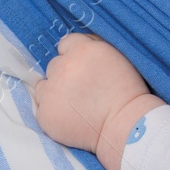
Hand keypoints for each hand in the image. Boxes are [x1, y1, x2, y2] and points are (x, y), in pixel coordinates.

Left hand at [31, 33, 152, 157]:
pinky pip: (42, 108)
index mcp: (81, 50)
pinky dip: (53, 113)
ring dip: (55, 93)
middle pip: (54, 65)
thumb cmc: (127, 93)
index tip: (83, 69)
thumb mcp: (116, 57)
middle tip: (83, 91)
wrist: (126, 126)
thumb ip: (93, 46)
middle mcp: (62, 67)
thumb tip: (75, 44)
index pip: (65, 43)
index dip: (74, 56)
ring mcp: (51, 91)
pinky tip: (71, 118)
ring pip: (44, 86)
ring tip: (76, 106)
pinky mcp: (45, 114)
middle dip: (65, 76)